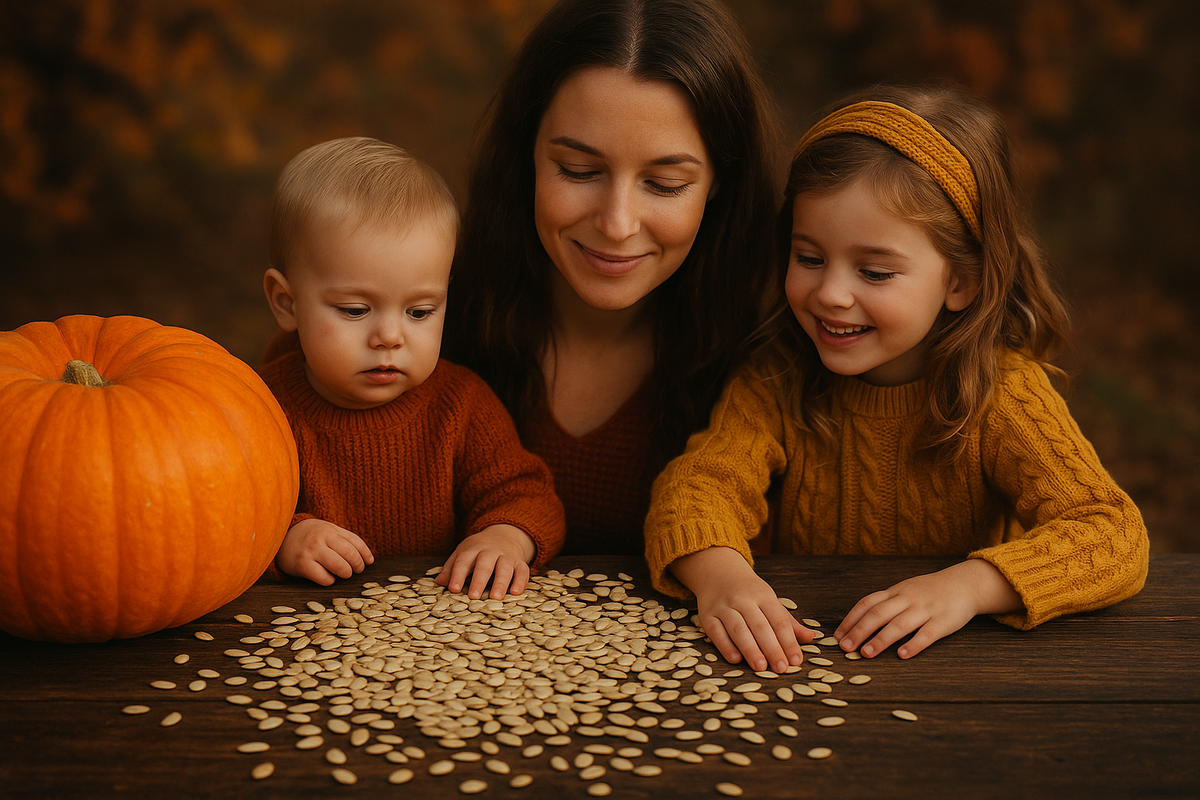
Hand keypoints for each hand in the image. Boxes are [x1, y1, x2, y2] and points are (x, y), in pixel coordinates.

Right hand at [275, 518, 373, 585]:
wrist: (282, 536)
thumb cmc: (311, 536)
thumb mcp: (328, 531)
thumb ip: (347, 540)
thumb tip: (369, 559)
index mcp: (331, 529)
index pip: (356, 542)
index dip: (365, 554)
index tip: (369, 562)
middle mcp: (322, 538)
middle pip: (350, 554)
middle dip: (357, 565)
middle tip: (356, 570)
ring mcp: (311, 551)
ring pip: (339, 566)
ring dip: (346, 573)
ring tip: (344, 574)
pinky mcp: (302, 564)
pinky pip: (323, 577)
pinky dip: (330, 580)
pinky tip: (328, 578)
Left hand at [436, 524, 535, 599]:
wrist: (504, 535)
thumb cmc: (478, 550)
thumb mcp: (462, 553)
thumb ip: (451, 567)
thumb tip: (440, 582)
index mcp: (473, 549)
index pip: (463, 561)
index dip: (458, 574)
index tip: (453, 588)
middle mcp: (490, 552)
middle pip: (485, 564)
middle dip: (479, 580)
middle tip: (474, 596)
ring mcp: (507, 557)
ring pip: (505, 568)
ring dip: (501, 582)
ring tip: (495, 597)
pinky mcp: (520, 563)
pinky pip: (523, 571)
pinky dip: (521, 582)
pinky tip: (515, 593)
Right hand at [669, 547, 814, 672]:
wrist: (717, 572)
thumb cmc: (748, 592)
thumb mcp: (770, 600)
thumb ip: (789, 622)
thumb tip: (811, 638)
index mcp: (763, 595)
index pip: (779, 620)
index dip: (788, 641)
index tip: (796, 660)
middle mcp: (743, 599)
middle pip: (760, 626)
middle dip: (772, 648)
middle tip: (782, 668)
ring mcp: (724, 606)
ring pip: (738, 629)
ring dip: (750, 649)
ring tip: (761, 667)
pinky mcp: (707, 615)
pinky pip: (716, 631)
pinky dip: (725, 645)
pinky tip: (735, 659)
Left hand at [835, 559, 1022, 658]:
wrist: (964, 584)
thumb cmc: (929, 591)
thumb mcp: (904, 591)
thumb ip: (885, 604)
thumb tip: (857, 623)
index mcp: (895, 592)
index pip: (867, 603)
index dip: (851, 619)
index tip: (837, 636)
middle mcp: (907, 599)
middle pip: (878, 614)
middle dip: (859, 631)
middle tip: (845, 648)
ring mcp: (925, 609)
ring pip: (899, 624)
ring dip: (881, 640)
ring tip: (866, 653)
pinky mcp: (943, 621)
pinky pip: (927, 634)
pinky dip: (914, 645)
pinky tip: (902, 655)